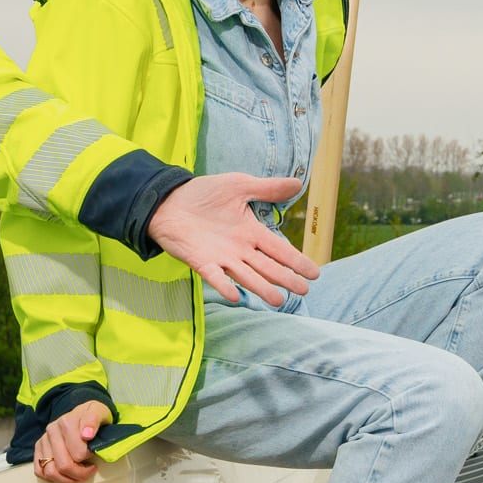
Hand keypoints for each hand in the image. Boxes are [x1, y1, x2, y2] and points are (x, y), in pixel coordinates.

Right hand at [32, 399, 112, 482]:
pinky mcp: (38, 449)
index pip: (78, 453)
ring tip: (79, 475)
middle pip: (64, 465)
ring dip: (67, 479)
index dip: (89, 458)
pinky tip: (66, 475)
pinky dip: (54, 478)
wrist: (83, 415)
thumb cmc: (93, 418)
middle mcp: (51, 430)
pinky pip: (40, 472)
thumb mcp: (99, 412)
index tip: (95, 455)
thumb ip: (94, 420)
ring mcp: (43, 440)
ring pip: (50, 472)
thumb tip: (86, 435)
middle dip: (80, 473)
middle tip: (90, 469)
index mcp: (66, 422)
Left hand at [147, 173, 316, 306]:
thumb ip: (267, 189)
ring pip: (247, 276)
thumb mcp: (239, 185)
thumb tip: (298, 182)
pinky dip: (224, 286)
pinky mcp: (201, 262)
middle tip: (303, 290)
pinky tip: (235, 296)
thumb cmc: (203, 194)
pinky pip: (215, 277)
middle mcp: (240, 249)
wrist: (168, 201)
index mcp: (251, 232)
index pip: (279, 249)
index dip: (296, 261)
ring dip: (261, 288)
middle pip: (268, 267)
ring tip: (278, 300)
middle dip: (286, 278)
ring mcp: (222, 258)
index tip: (314, 273)